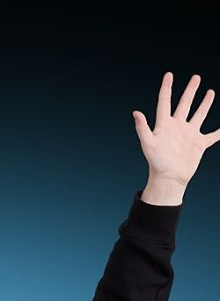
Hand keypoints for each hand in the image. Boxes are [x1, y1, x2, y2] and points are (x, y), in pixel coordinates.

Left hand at [134, 72, 218, 204]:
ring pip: (199, 115)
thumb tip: (135, 112)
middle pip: (184, 104)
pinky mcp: (199, 144)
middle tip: (196, 77)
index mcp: (164, 125)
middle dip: (190, 90)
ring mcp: (189, 135)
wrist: (169, 179)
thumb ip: (142, 128)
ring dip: (204, 104)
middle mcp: (177, 127)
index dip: (166, 88)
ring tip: (210, 92)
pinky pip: (213, 135)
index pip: (165, 102)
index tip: (169, 74)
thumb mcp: (148, 144)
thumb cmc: (157, 163)